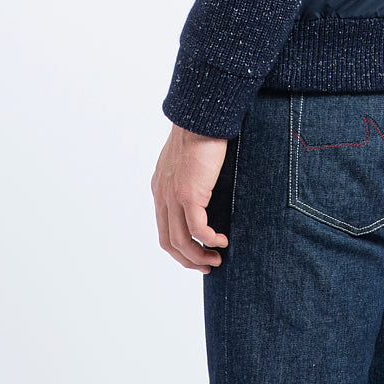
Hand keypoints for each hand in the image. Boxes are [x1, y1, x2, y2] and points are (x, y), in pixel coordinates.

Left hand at [151, 122, 229, 272]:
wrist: (201, 117)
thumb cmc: (200, 133)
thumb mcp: (188, 160)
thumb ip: (189, 177)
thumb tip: (203, 190)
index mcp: (161, 189)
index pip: (164, 229)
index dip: (180, 248)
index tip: (197, 254)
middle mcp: (163, 195)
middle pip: (169, 242)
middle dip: (188, 259)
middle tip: (208, 265)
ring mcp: (174, 196)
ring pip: (181, 241)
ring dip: (199, 256)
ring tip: (217, 259)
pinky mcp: (189, 194)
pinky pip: (198, 229)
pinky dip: (210, 240)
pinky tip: (222, 241)